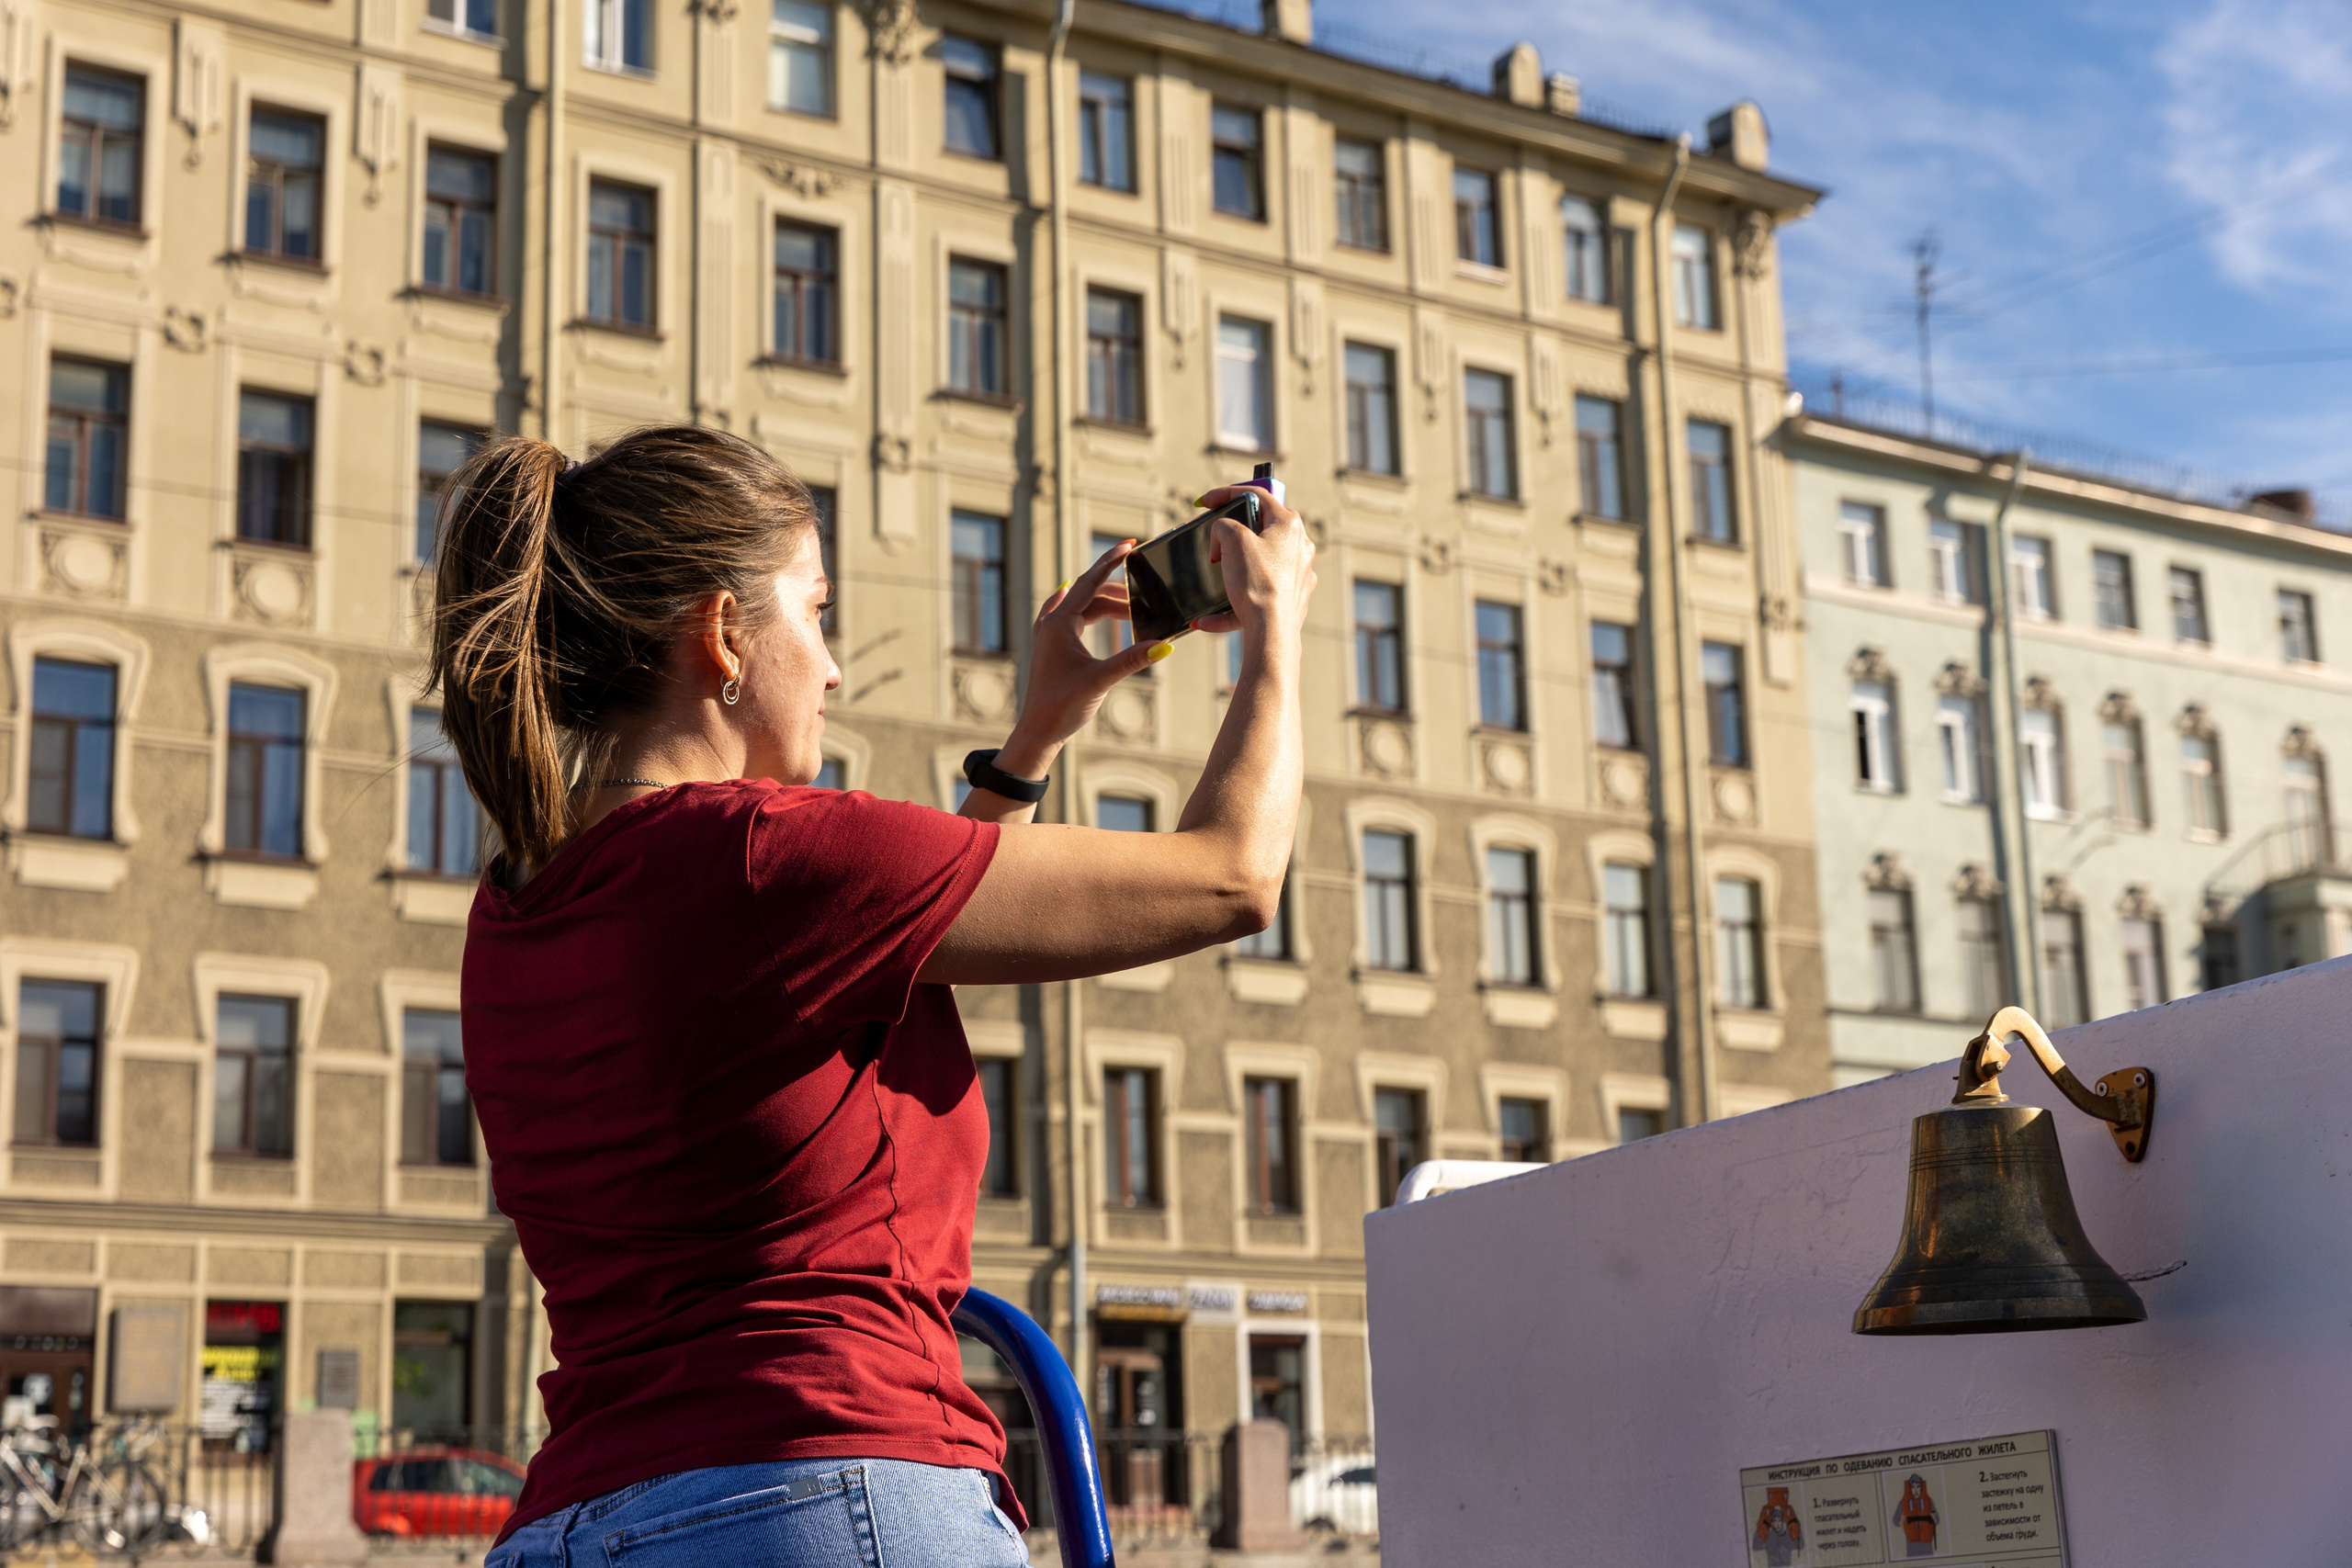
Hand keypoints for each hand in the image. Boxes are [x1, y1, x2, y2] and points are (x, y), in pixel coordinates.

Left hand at [996, 539, 1166, 772]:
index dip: (1112, 561)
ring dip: (1110, 607)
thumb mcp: (1101, 680)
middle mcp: (1052, 622)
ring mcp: (1051, 633)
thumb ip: (1132, 660)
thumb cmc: (1061, 706)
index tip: (1130, 544)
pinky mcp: (1054, 646)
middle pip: (1091, 594)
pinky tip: (1099, 609)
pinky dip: (1095, 613)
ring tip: (1136, 614)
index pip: (1090, 582)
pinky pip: (1076, 617)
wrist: (1038, 732)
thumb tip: (1165, 645)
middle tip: (1147, 600)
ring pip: (1085, 607)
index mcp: (1059, 623)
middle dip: (1120, 594)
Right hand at [1187, 485, 1315, 641]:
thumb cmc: (1257, 582)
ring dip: (1232, 571)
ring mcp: (1297, 576)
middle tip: (1216, 541)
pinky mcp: (1290, 601)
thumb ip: (1224, 525)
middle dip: (1233, 535)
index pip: (1258, 495)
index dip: (1227, 493)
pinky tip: (1205, 621)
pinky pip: (1257, 596)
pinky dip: (1232, 605)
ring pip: (1258, 565)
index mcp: (1289, 525)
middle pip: (1261, 530)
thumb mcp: (1232, 540)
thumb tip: (1223, 534)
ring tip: (1215, 578)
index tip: (1206, 501)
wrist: (1272, 632)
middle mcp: (1299, 548)